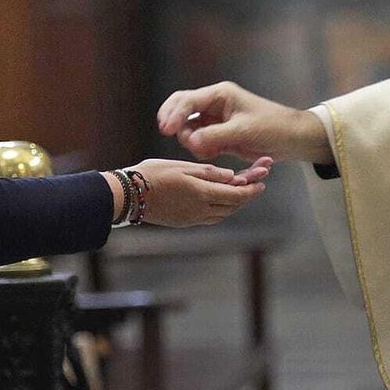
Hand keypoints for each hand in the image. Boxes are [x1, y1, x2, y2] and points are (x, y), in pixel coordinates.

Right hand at [129, 158, 269, 227]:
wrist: (128, 195)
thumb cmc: (152, 174)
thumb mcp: (183, 167)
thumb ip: (209, 173)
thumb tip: (231, 176)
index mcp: (202, 194)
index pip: (236, 194)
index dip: (251, 189)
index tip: (261, 181)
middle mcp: (200, 210)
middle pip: (232, 206)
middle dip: (246, 196)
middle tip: (254, 184)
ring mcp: (192, 219)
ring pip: (222, 213)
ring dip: (234, 203)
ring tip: (239, 191)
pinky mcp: (184, 222)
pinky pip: (210, 217)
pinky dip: (220, 208)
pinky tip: (219, 199)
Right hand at [157, 81, 331, 163]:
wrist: (292, 138)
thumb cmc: (273, 127)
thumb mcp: (244, 131)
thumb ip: (215, 136)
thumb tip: (190, 142)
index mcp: (219, 95)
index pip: (188, 101)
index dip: (174, 114)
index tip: (166, 130)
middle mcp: (213, 104)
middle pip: (181, 109)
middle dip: (175, 123)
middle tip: (168, 134)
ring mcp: (214, 120)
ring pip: (188, 128)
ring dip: (191, 140)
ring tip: (208, 151)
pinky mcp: (218, 134)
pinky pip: (199, 140)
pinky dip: (200, 149)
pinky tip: (213, 154)